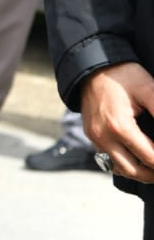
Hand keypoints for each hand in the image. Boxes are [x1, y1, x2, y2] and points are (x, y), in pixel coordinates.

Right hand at [80, 62, 153, 181]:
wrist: (91, 66)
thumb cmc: (122, 75)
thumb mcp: (148, 89)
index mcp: (119, 126)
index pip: (150, 158)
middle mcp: (103, 136)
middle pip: (134, 171)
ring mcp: (95, 138)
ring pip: (120, 169)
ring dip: (140, 173)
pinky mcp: (91, 135)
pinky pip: (109, 160)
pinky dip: (126, 165)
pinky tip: (138, 160)